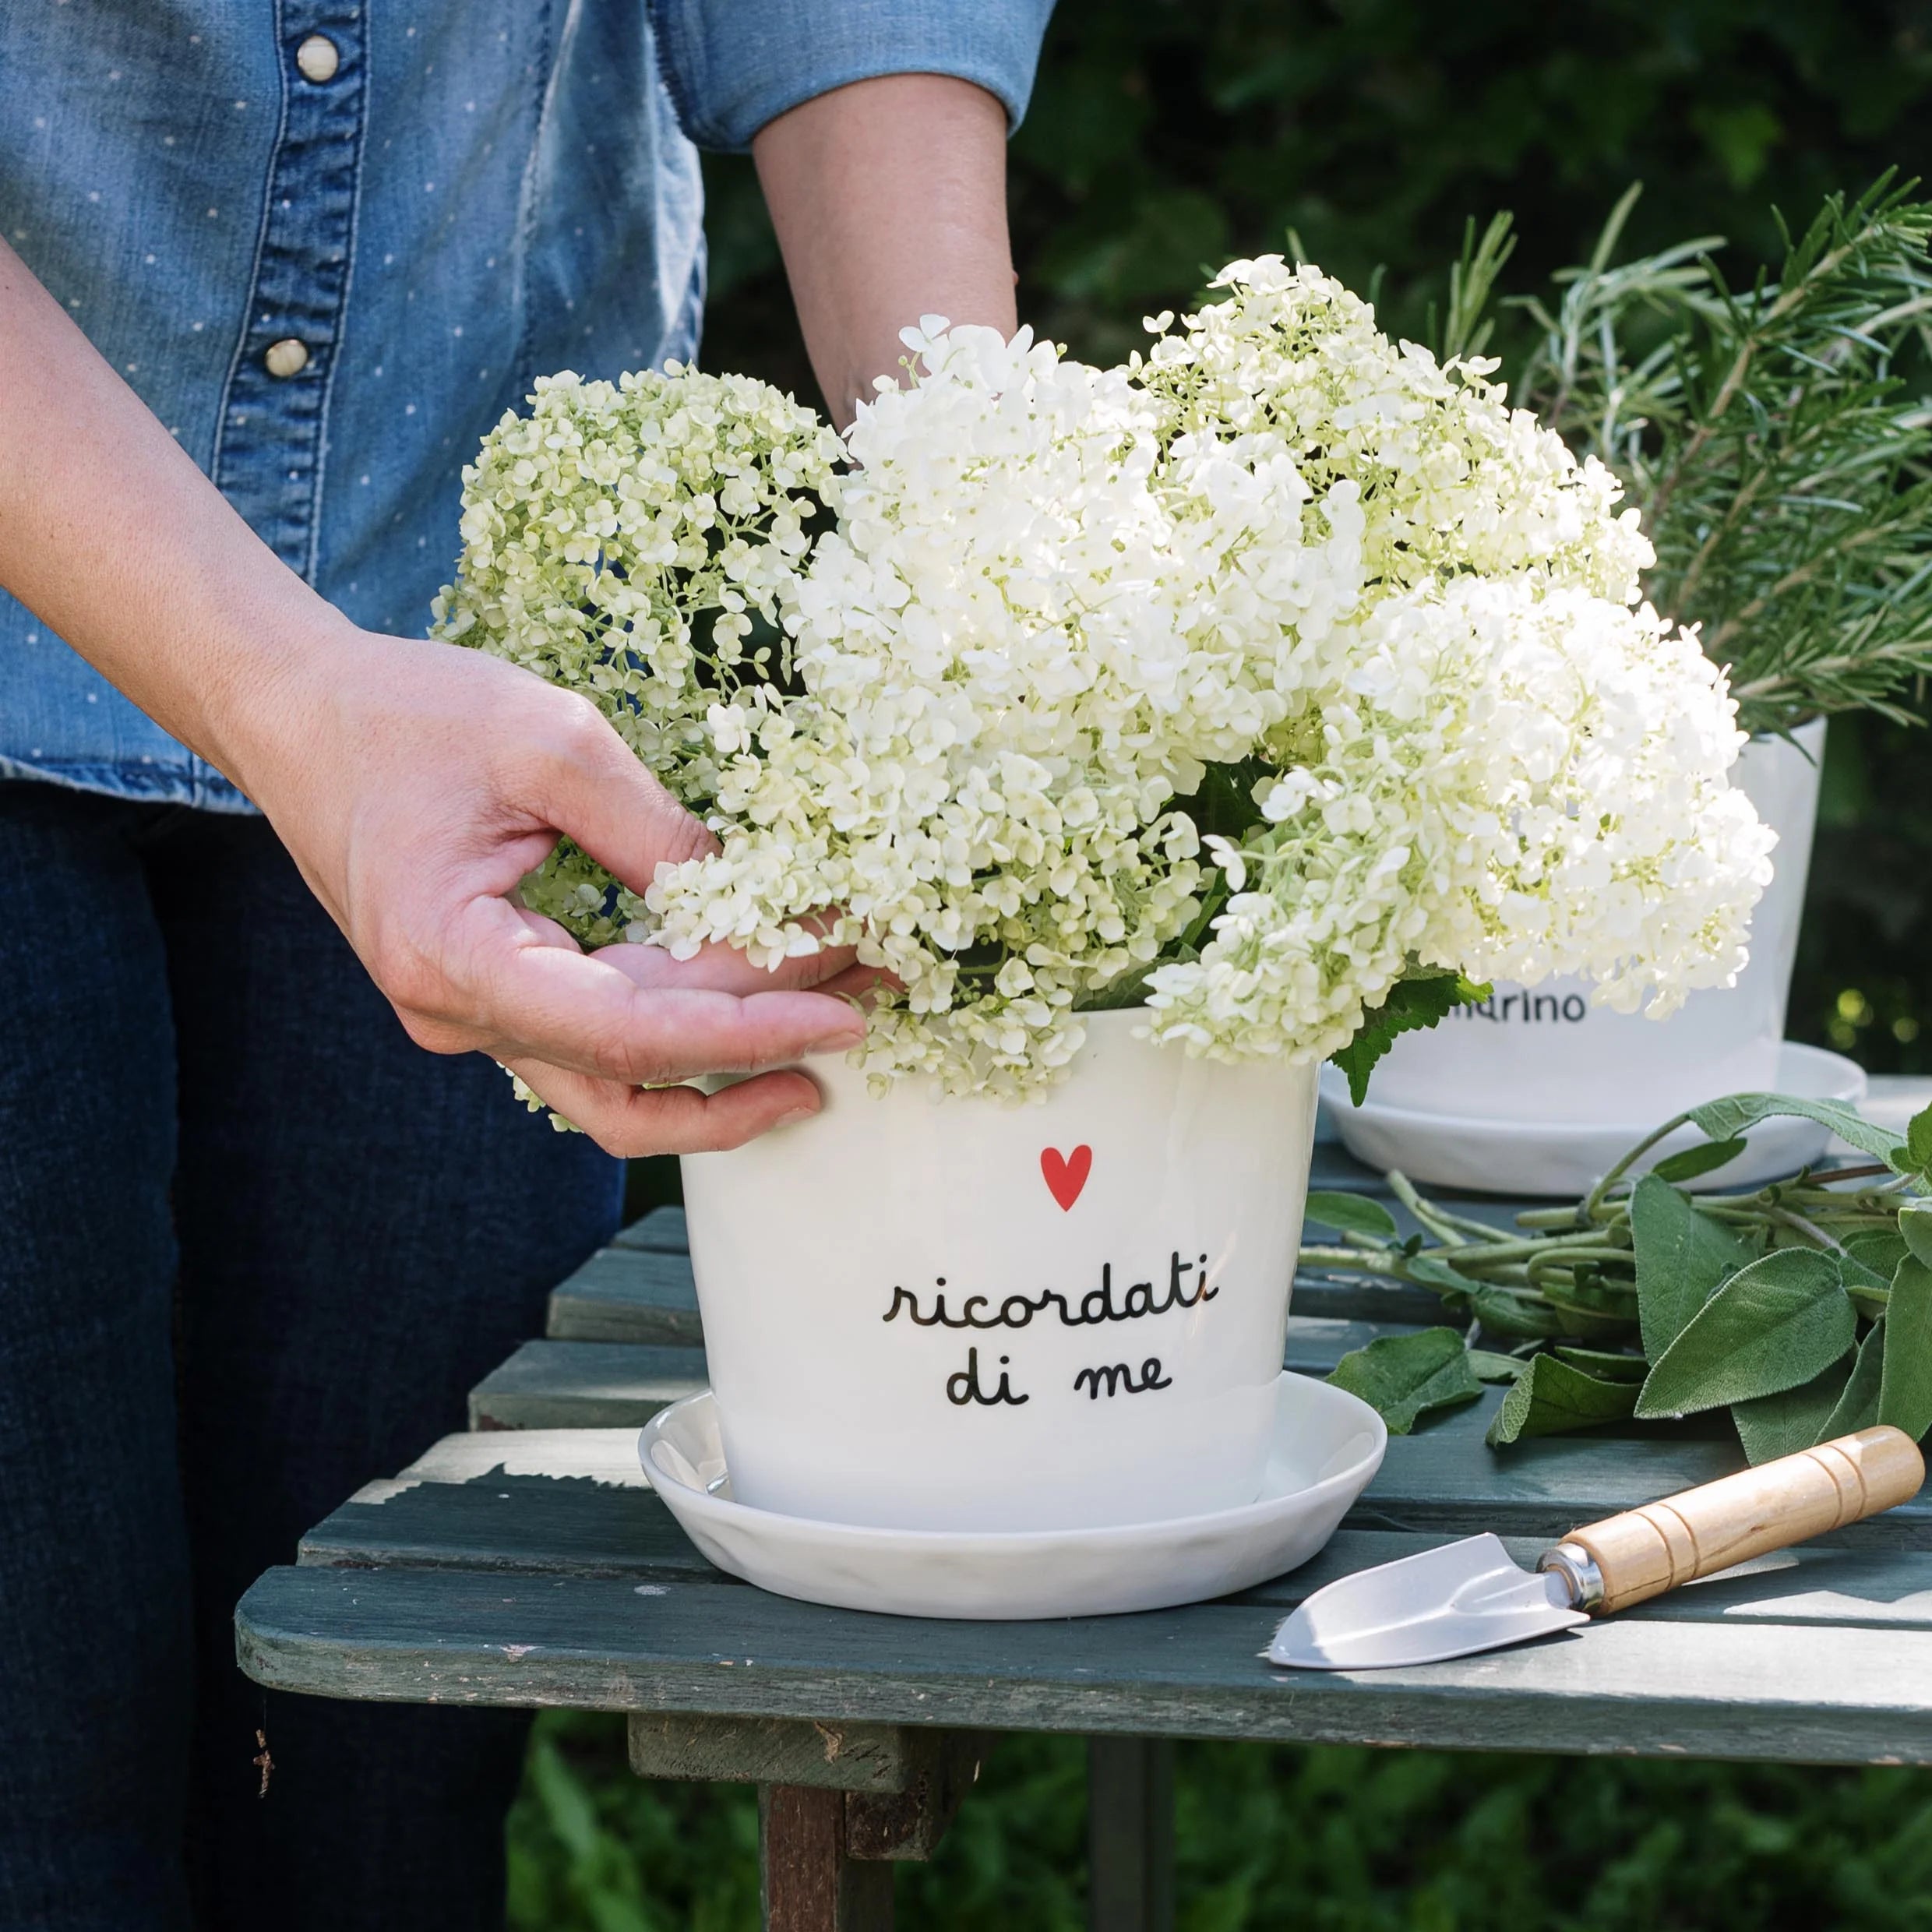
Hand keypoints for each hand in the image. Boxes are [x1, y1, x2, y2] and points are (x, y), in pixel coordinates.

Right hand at [229, 620, 871, 1154]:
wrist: (296, 713)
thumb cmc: (405, 714)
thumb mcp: (550, 746)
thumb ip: (656, 834)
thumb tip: (759, 898)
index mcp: (455, 961)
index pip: (630, 1035)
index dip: (748, 1033)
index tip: (841, 1015)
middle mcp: (459, 1015)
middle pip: (635, 1076)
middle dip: (761, 1046)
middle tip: (870, 1001)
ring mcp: (473, 1014)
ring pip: (620, 1082)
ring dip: (729, 1057)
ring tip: (836, 1011)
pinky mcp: (496, 991)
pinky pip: (600, 1036)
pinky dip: (683, 1023)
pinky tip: (757, 995)